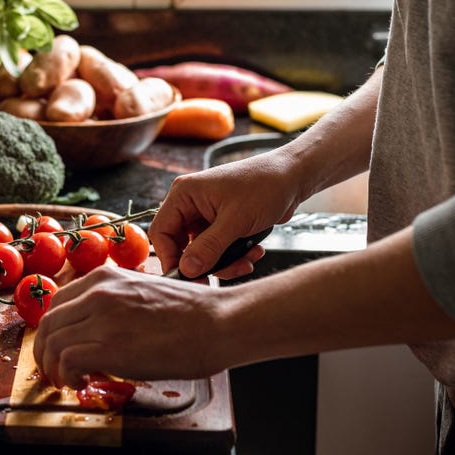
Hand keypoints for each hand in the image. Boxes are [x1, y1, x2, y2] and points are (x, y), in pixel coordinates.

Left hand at [33, 265, 228, 388]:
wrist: (219, 322)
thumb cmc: (192, 312)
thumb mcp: (144, 291)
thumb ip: (115, 301)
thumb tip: (99, 327)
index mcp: (105, 277)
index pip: (58, 303)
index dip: (53, 330)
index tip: (58, 347)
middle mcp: (98, 292)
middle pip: (48, 324)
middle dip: (46, 352)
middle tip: (55, 371)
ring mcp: (102, 318)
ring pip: (52, 343)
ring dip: (54, 368)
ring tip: (68, 381)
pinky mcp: (109, 346)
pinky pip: (67, 361)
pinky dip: (67, 376)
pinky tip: (82, 383)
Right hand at [150, 152, 299, 278]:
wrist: (293, 177)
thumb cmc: (265, 185)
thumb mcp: (236, 220)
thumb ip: (208, 247)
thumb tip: (186, 270)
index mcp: (185, 194)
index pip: (162, 232)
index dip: (171, 258)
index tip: (188, 277)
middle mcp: (191, 204)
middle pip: (182, 246)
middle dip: (205, 263)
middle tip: (224, 274)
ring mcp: (206, 214)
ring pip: (202, 252)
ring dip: (225, 262)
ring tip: (247, 260)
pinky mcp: (221, 223)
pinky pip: (218, 249)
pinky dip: (234, 256)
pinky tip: (254, 251)